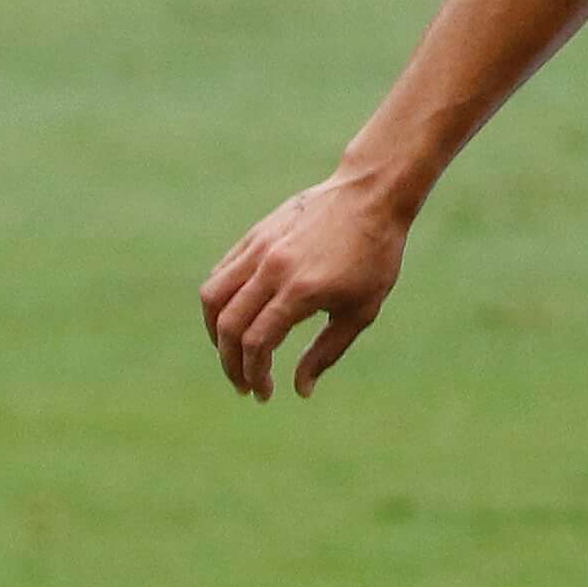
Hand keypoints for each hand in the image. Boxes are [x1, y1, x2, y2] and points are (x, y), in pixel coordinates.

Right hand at [203, 172, 406, 399]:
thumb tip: (300, 390)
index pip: (257, 343)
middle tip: (243, 382)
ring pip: (213, 298)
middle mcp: (273, 269)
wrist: (372, 193)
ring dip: (214, 333)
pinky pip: (221, 275)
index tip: (264, 392)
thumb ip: (326, 351)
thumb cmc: (374, 254)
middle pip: (229, 326)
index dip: (255, 374)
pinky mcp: (254, 236)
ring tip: (229, 350)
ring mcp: (260, 249)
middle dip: (230, 363)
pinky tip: (233, 316)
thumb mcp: (361, 309)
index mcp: (301, 290)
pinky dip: (218, 302)